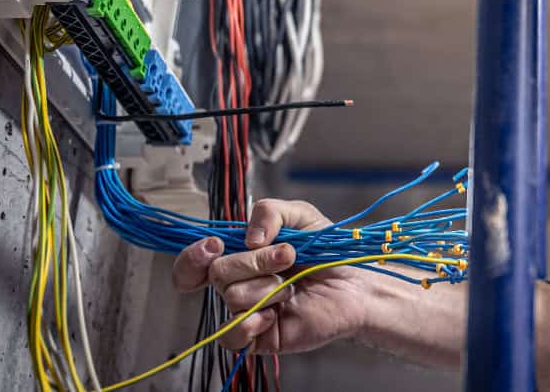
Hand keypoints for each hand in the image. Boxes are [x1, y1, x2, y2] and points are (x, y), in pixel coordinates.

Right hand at [172, 199, 368, 353]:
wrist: (355, 284)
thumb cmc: (329, 252)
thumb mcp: (301, 215)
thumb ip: (270, 211)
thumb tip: (247, 238)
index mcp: (241, 254)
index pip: (195, 261)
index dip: (193, 255)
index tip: (215, 245)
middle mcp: (238, 283)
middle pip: (218, 272)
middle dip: (257, 261)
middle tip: (289, 256)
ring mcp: (246, 310)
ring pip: (232, 296)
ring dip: (269, 287)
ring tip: (292, 286)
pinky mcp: (256, 337)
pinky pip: (232, 334)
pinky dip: (254, 320)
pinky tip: (275, 314)